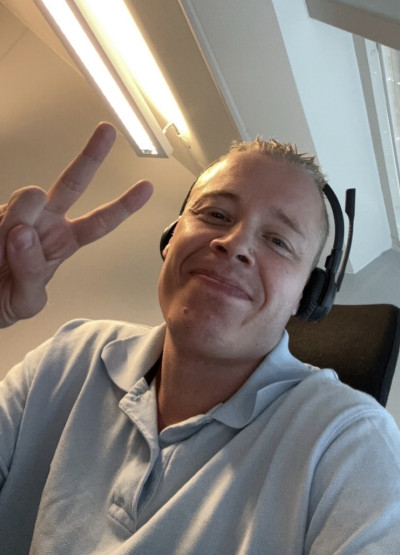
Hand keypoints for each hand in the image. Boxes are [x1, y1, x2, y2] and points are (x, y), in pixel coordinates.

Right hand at [0, 122, 152, 326]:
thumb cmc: (5, 300)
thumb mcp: (26, 300)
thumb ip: (31, 271)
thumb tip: (24, 234)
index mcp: (63, 242)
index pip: (99, 223)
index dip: (123, 206)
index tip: (145, 188)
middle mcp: (45, 223)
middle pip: (73, 184)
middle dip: (91, 157)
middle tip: (107, 133)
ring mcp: (18, 215)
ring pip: (30, 198)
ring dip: (21, 218)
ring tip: (7, 245)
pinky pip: (0, 214)